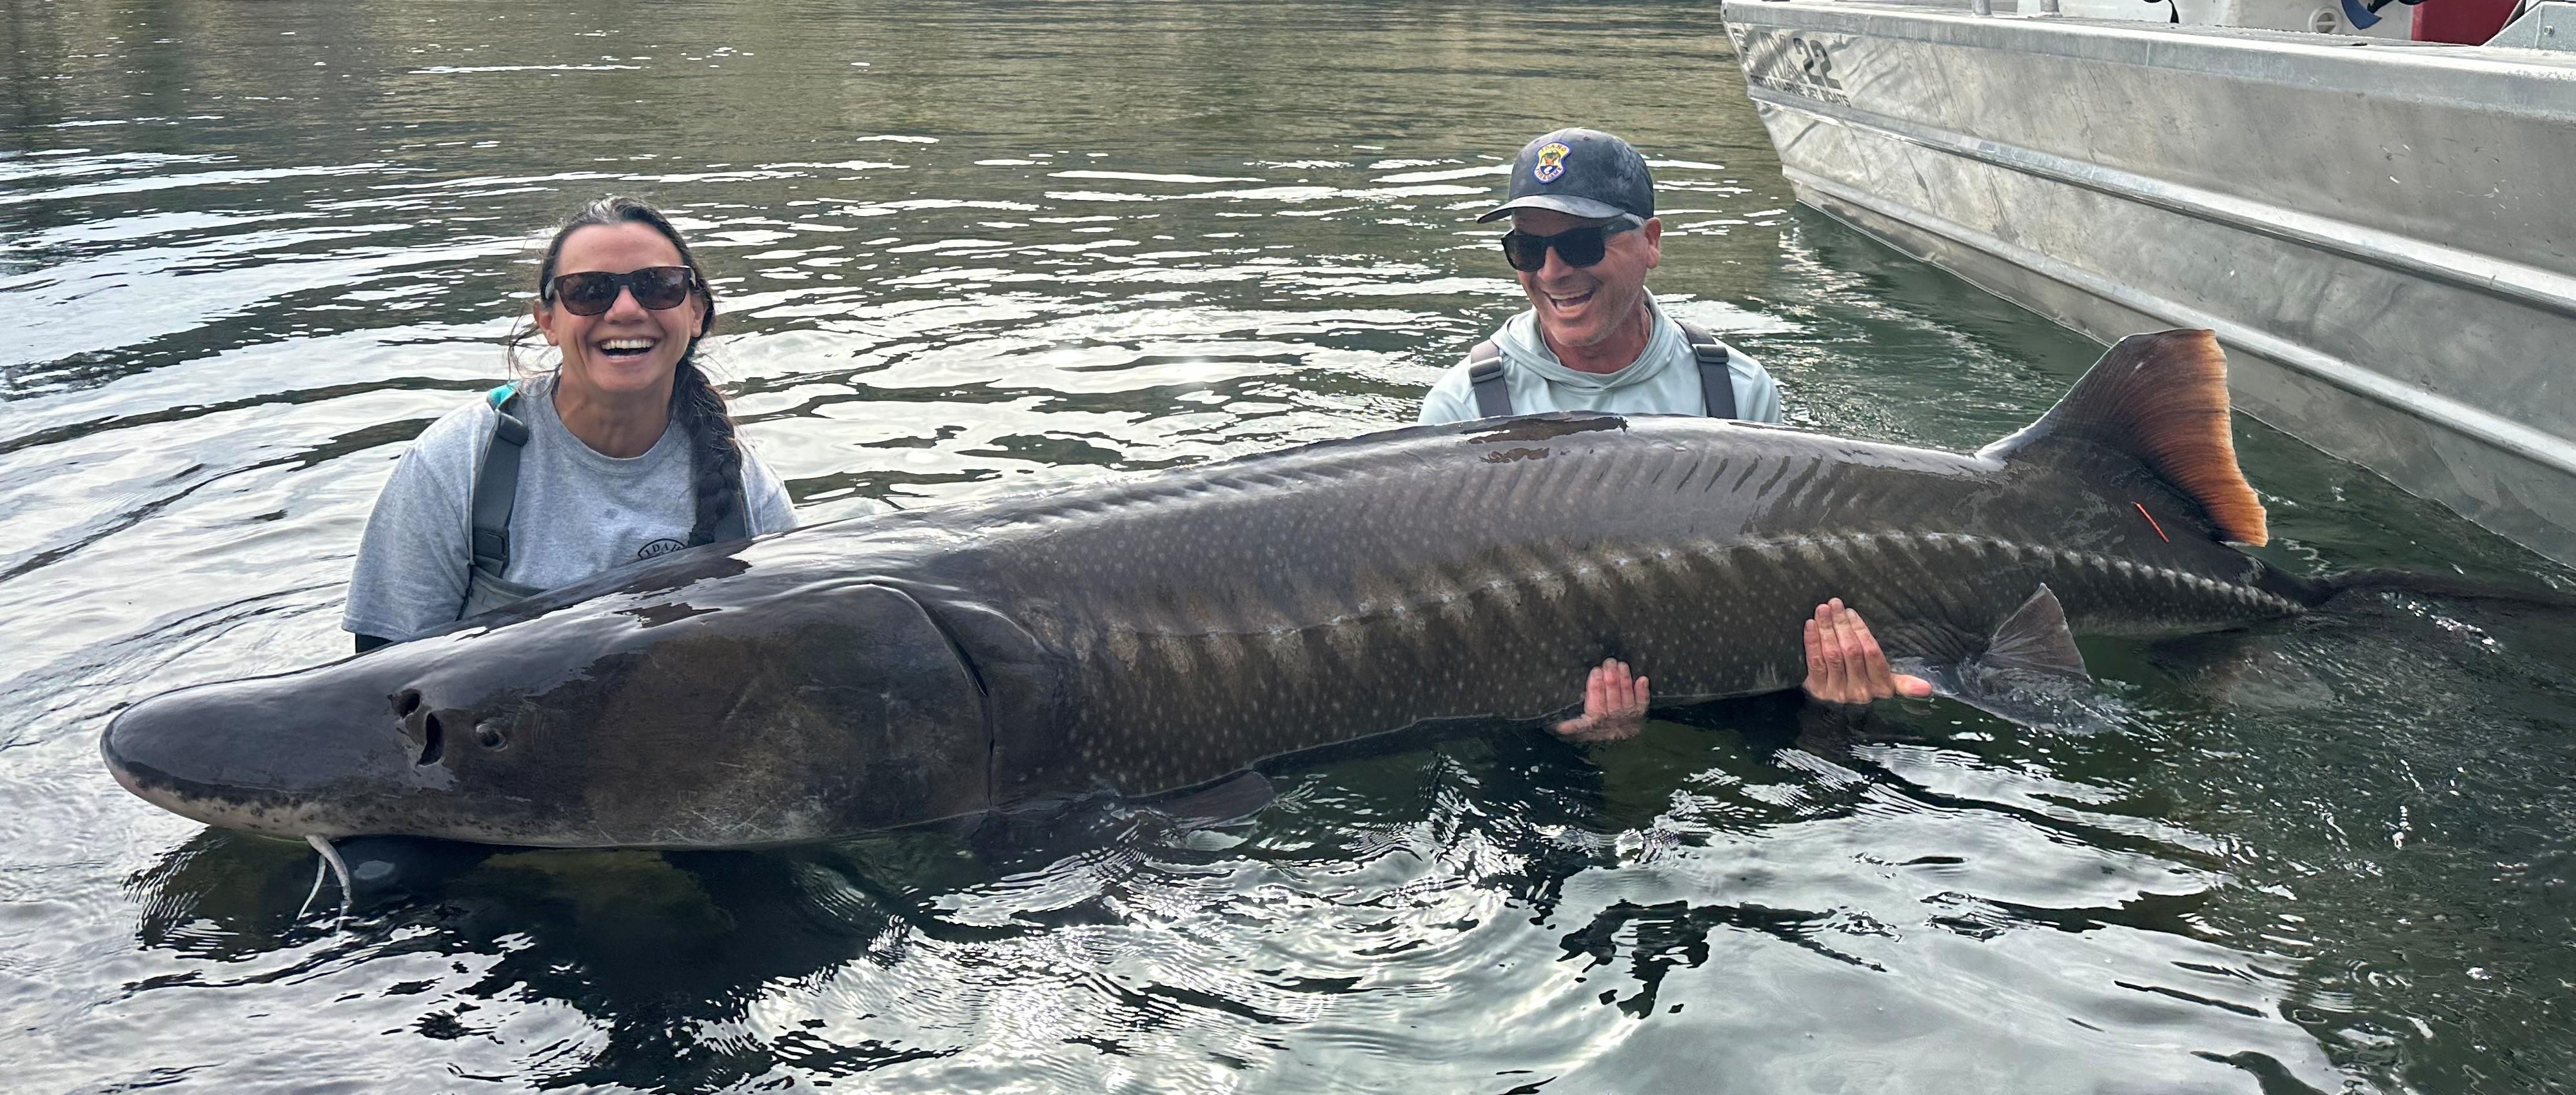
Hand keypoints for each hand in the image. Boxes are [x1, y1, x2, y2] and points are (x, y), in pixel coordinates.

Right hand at [1552, 658, 1650, 742]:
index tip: (1596, 671)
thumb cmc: (1598, 728)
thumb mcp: (1583, 729)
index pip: (1595, 702)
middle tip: (1609, 662)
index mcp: (1596, 719)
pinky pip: (1643, 702)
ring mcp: (1628, 714)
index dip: (1596, 686)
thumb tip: (1558, 727)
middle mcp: (1613, 716)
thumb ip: (1572, 725)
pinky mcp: (1640, 712)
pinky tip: (1643, 679)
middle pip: (1612, 695)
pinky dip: (1643, 691)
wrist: (1621, 742)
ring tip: (1622, 665)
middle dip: (1611, 677)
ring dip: (1625, 679)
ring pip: (1626, 695)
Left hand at [1802, 599, 1933, 704]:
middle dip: (1841, 625)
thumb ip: (1904, 684)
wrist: (1836, 719)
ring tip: (1822, 609)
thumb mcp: (1887, 690)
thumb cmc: (1866, 695)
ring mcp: (1837, 691)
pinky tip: (1810, 625)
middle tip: (1835, 603)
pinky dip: (1812, 642)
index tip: (1851, 613)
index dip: (1861, 631)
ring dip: (1826, 629)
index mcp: (1880, 686)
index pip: (1871, 652)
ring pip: (1832, 654)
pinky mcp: (1817, 691)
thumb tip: (1927, 688)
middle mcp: (1859, 690)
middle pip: (1850, 650)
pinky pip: (1815, 662)